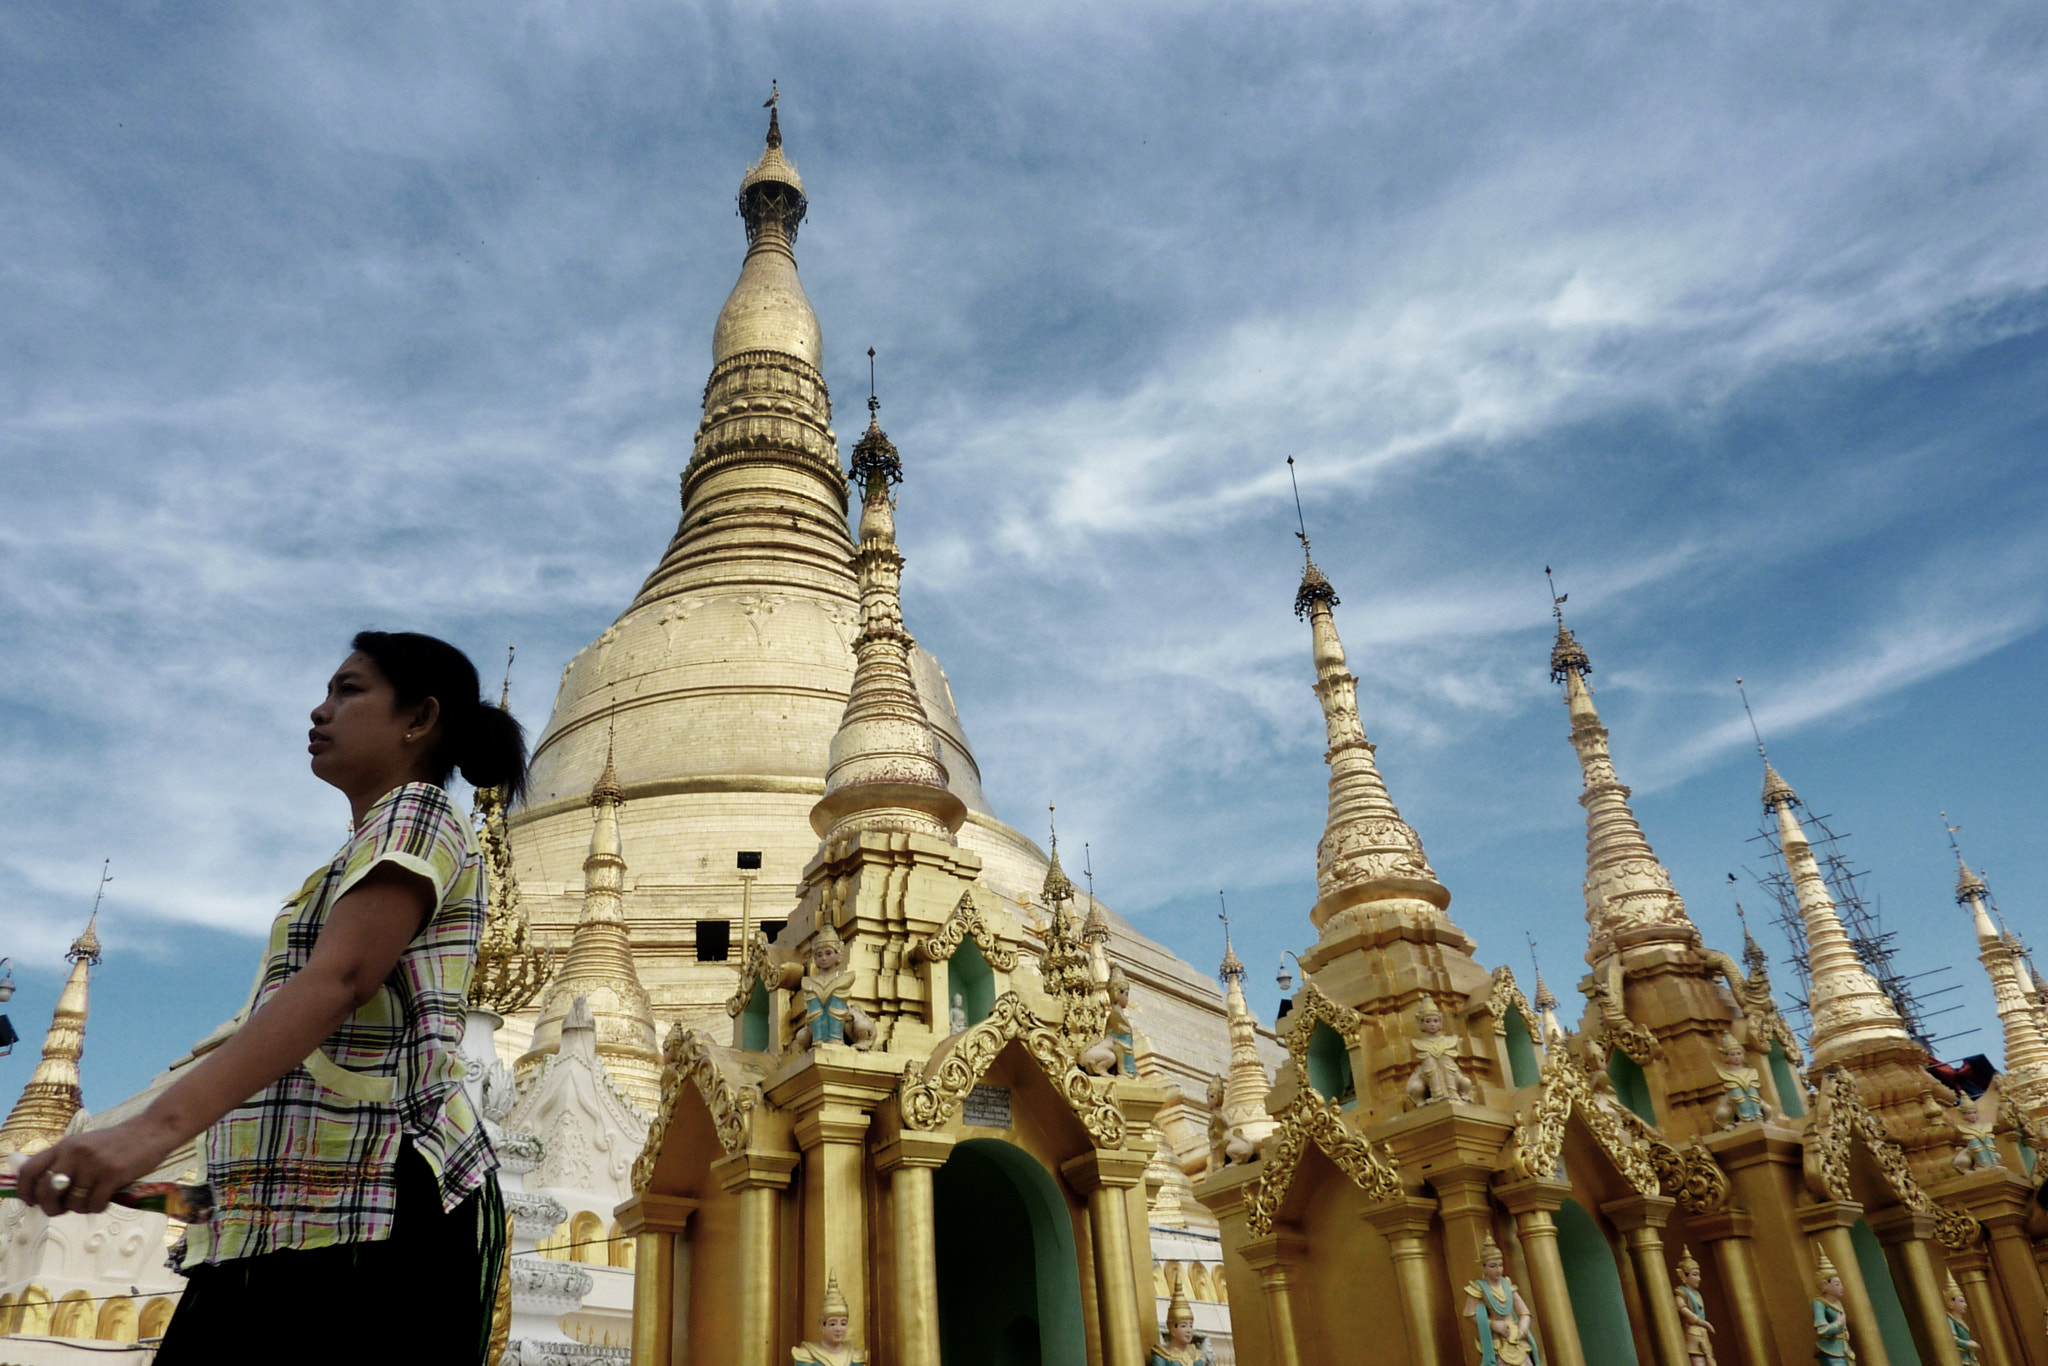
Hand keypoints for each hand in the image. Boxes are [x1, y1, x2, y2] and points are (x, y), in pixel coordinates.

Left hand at [13, 1118, 177, 1216]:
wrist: (152, 1130)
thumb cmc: (117, 1142)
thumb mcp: (85, 1144)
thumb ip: (64, 1161)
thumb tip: (44, 1192)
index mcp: (65, 1145)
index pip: (30, 1170)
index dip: (25, 1191)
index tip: (31, 1201)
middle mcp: (75, 1153)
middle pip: (48, 1191)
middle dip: (52, 1207)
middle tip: (61, 1209)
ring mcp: (94, 1164)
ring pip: (73, 1202)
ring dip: (81, 1208)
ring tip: (91, 1201)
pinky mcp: (113, 1174)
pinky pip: (95, 1204)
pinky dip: (98, 1207)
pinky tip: (105, 1200)